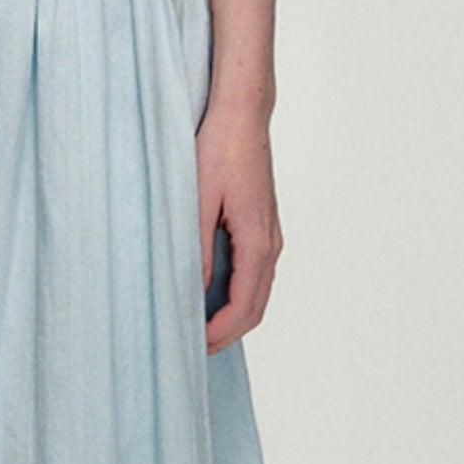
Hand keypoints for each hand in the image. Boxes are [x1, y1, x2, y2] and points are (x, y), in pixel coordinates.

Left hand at [196, 103, 283, 355]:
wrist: (242, 115)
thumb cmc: (219, 149)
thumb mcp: (198, 200)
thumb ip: (196, 250)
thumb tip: (192, 292)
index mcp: (257, 242)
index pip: (244, 307)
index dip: (219, 333)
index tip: (193, 346)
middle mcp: (271, 244)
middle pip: (255, 308)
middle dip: (227, 333)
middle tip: (193, 348)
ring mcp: (271, 235)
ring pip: (257, 292)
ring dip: (232, 315)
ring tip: (198, 325)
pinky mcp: (263, 225)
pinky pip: (255, 273)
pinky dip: (236, 293)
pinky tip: (209, 292)